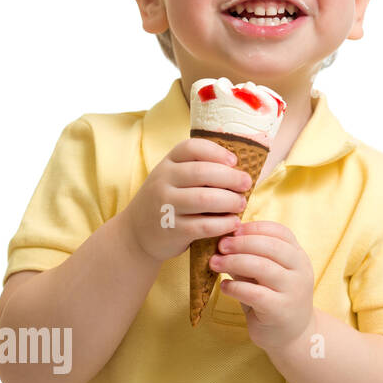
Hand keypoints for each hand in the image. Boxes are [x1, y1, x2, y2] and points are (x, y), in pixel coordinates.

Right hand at [123, 137, 251, 262]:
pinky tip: (233, 222)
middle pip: (202, 172)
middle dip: (232, 177)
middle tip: (246, 184)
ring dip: (230, 201)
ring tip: (240, 204)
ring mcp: (165, 206)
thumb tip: (240, 167)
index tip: (234, 161)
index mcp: (167, 164)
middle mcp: (163, 182)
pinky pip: (204, 225)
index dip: (217, 152)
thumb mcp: (173, 178)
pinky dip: (224, 223)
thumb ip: (197, 168)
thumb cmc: (167, 201)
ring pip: (205, 199)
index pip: (191, 147)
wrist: (136, 234)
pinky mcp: (172, 230)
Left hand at [211, 221, 314, 351]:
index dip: (255, 228)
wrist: (292, 335)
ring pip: (263, 267)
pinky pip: (255, 293)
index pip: (280, 232)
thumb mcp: (266, 275)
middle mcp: (300, 270)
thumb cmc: (274, 299)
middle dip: (242, 243)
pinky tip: (224, 286)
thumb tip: (224, 241)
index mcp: (298, 256)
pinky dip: (235, 287)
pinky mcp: (281, 310)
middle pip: (272, 247)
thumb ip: (251, 258)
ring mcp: (293, 290)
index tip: (233, 230)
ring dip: (234, 262)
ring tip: (215, 263)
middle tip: (220, 245)